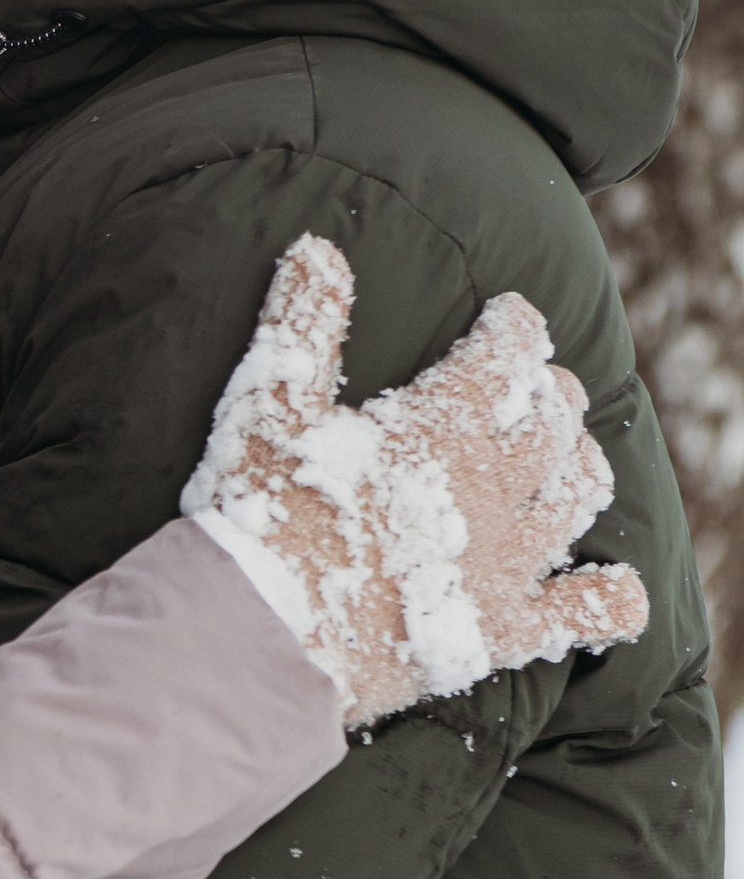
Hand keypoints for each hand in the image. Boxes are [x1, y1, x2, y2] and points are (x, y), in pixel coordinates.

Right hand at [184, 235, 647, 727]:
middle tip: (538, 383)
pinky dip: (610, 602)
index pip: (503, 353)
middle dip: (550, 393)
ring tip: (573, 454)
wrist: (267, 632)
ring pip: (576, 498)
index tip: (509, 312)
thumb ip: (301, 323)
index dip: (513, 325)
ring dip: (581, 467)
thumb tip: (318, 246)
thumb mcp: (268, 404)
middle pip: (552, 422)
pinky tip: (618, 594)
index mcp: (442, 423)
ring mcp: (507, 560)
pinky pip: (584, 613)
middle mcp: (494, 485)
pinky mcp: (504, 629)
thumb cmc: (261, 513)